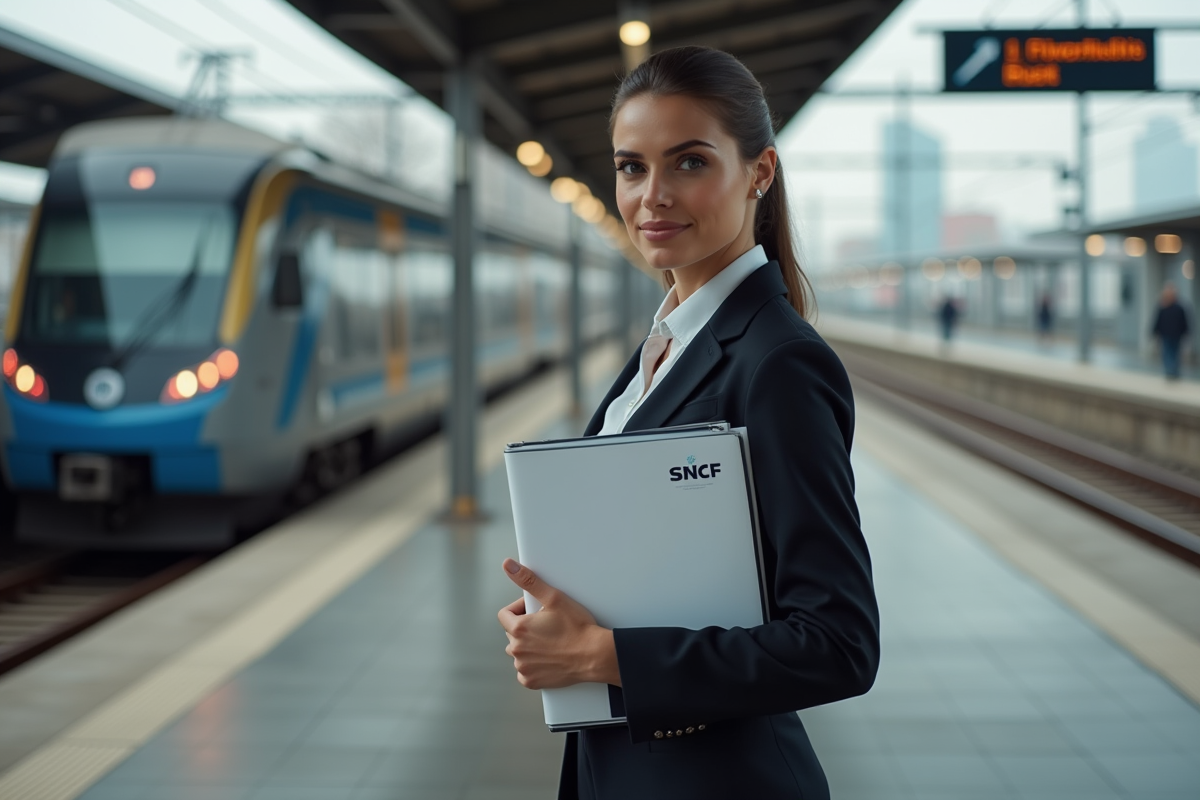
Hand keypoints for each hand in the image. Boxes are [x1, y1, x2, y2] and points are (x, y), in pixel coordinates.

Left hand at [497, 558, 620, 689]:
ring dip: (528, 646)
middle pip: (511, 633)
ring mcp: (524, 667)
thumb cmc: (577, 629)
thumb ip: (529, 581)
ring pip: (518, 652)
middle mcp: (517, 650)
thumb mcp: (554, 598)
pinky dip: (533, 665)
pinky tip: (548, 657)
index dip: (519, 609)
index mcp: (519, 629)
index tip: (534, 610)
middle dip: (524, 627)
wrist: (594, 655)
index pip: (505, 615)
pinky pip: (524, 671)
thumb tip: (509, 566)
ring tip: (549, 641)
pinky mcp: (532, 681)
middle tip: (546, 625)